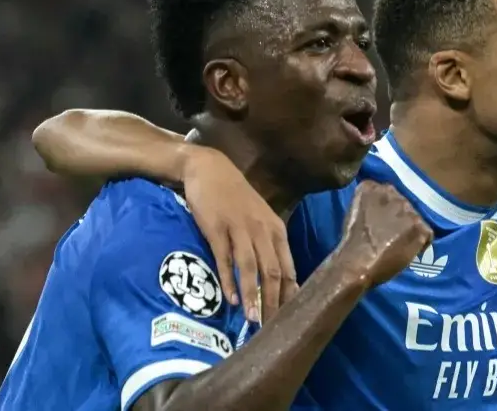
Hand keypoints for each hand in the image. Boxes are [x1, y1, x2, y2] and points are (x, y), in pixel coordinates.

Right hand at [180, 146, 296, 322]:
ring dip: (253, 295)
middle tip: (271, 328)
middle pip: (273, 271)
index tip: (289, 319)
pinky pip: (225, 257)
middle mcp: (262, 230)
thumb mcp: (258, 218)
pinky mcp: (217, 227)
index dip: (289, 295)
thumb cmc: (234, 197)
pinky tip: (230, 299)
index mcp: (276, 229)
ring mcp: (240, 228)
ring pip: (252, 267)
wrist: (207, 168)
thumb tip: (275, 279)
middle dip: (273, 302)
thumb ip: (267, 244)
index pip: (288, 267)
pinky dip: (229, 279)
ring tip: (253, 320)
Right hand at [335, 180, 432, 286]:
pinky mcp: (419, 227)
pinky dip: (421, 242)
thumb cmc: (351, 243)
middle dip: (399, 218)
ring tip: (399, 244)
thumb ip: (368, 203)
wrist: (357, 263)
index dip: (386, 208)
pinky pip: (427, 233)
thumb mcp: (354, 213)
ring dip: (409, 229)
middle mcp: (393, 194)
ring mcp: (408, 210)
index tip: (381, 221)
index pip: (386, 191)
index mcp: (372, 188)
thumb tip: (378, 207)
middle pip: (402, 204)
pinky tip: (409, 251)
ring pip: (415, 218)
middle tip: (391, 234)